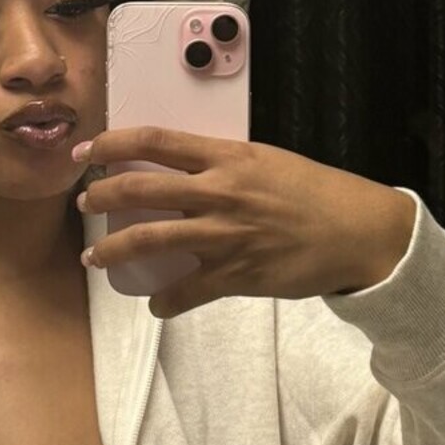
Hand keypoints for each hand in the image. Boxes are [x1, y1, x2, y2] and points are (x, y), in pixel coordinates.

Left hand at [73, 127, 415, 317]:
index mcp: (227, 156)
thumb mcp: (267, 161)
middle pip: (139, 189)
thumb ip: (224, 164)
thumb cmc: (317, 192)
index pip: (155, 141)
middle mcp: (220, 192)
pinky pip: (186, 291)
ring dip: (114, 251)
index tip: (86, 150)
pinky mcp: (236, 274)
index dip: (112, 143)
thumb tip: (185, 168)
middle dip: (101, 197)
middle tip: (85, 203)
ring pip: (150, 240)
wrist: (359, 232)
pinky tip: (156, 303)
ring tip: (95, 257)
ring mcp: (225, 234)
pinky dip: (165, 300)